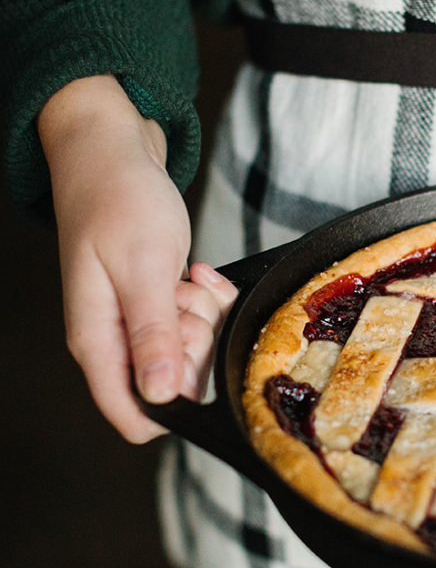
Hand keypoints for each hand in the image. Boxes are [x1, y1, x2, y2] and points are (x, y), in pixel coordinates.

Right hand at [38, 76, 236, 441]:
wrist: (114, 153)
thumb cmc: (118, 200)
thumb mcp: (143, 270)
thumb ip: (151, 336)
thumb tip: (158, 397)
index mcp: (98, 340)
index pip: (132, 414)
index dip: (174, 400)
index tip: (190, 354)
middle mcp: (114, 338)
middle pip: (172, 383)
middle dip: (195, 344)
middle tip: (186, 298)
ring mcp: (136, 321)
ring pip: (190, 350)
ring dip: (203, 315)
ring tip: (186, 276)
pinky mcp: (157, 303)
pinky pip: (196, 321)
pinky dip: (206, 298)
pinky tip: (194, 270)